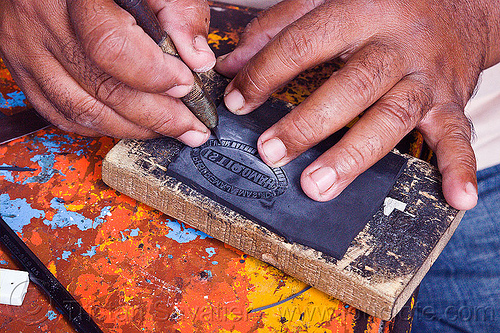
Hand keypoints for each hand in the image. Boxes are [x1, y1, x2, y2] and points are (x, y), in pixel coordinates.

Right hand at [0, 0, 214, 145]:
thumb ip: (178, 14)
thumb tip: (198, 59)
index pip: (112, 48)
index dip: (154, 76)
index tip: (187, 86)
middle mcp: (45, 20)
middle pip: (102, 88)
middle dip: (157, 116)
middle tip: (191, 127)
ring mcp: (29, 46)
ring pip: (80, 109)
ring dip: (130, 128)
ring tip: (166, 130)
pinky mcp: (24, 65)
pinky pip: (58, 111)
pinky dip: (96, 126)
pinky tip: (127, 125)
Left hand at [216, 0, 499, 209]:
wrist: (458, 1)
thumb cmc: (386, 3)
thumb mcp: (330, 0)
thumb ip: (279, 27)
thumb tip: (232, 63)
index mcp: (361, 10)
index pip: (304, 43)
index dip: (265, 74)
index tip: (237, 103)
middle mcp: (395, 44)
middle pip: (350, 86)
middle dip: (308, 123)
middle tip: (271, 153)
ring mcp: (424, 76)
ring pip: (390, 117)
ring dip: (354, 155)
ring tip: (317, 185)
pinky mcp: (450, 101)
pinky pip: (458, 135)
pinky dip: (459, 167)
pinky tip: (456, 198)